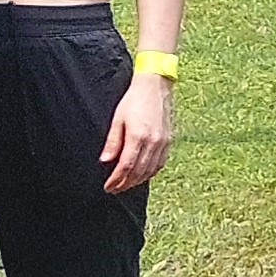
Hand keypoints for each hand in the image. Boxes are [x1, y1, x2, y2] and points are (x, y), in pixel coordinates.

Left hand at [97, 73, 175, 193]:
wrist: (155, 87)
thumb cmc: (134, 100)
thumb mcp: (117, 119)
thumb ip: (113, 142)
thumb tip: (105, 160)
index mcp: (138, 136)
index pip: (126, 166)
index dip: (116, 179)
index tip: (108, 187)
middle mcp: (153, 142)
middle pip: (139, 172)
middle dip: (125, 183)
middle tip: (115, 189)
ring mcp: (163, 142)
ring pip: (151, 170)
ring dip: (138, 181)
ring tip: (126, 184)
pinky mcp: (169, 141)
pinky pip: (160, 163)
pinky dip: (151, 172)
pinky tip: (143, 175)